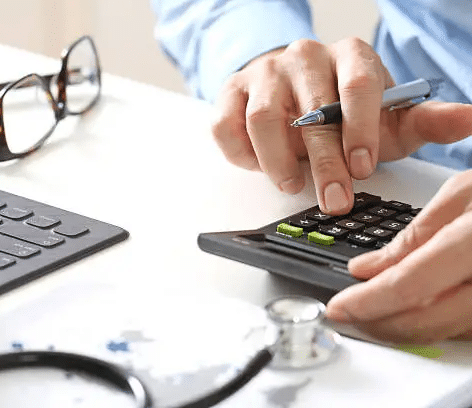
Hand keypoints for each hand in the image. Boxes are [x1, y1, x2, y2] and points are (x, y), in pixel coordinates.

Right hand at [211, 37, 471, 213]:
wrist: (292, 89)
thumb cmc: (342, 109)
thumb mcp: (387, 117)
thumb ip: (424, 121)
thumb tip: (468, 121)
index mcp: (350, 56)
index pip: (357, 85)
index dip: (360, 130)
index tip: (364, 169)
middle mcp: (305, 58)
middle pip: (310, 110)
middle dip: (324, 162)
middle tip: (334, 201)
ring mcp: (264, 74)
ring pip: (262, 117)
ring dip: (277, 159)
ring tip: (291, 183)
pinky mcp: (231, 92)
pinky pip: (226, 124)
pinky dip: (240, 152)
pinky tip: (257, 164)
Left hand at [325, 169, 471, 343]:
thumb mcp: (464, 192)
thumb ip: (415, 235)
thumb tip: (369, 269)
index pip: (412, 283)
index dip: (369, 301)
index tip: (340, 308)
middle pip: (433, 320)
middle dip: (385, 323)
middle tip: (356, 316)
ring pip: (454, 330)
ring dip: (412, 326)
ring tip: (382, 311)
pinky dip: (444, 320)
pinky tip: (424, 308)